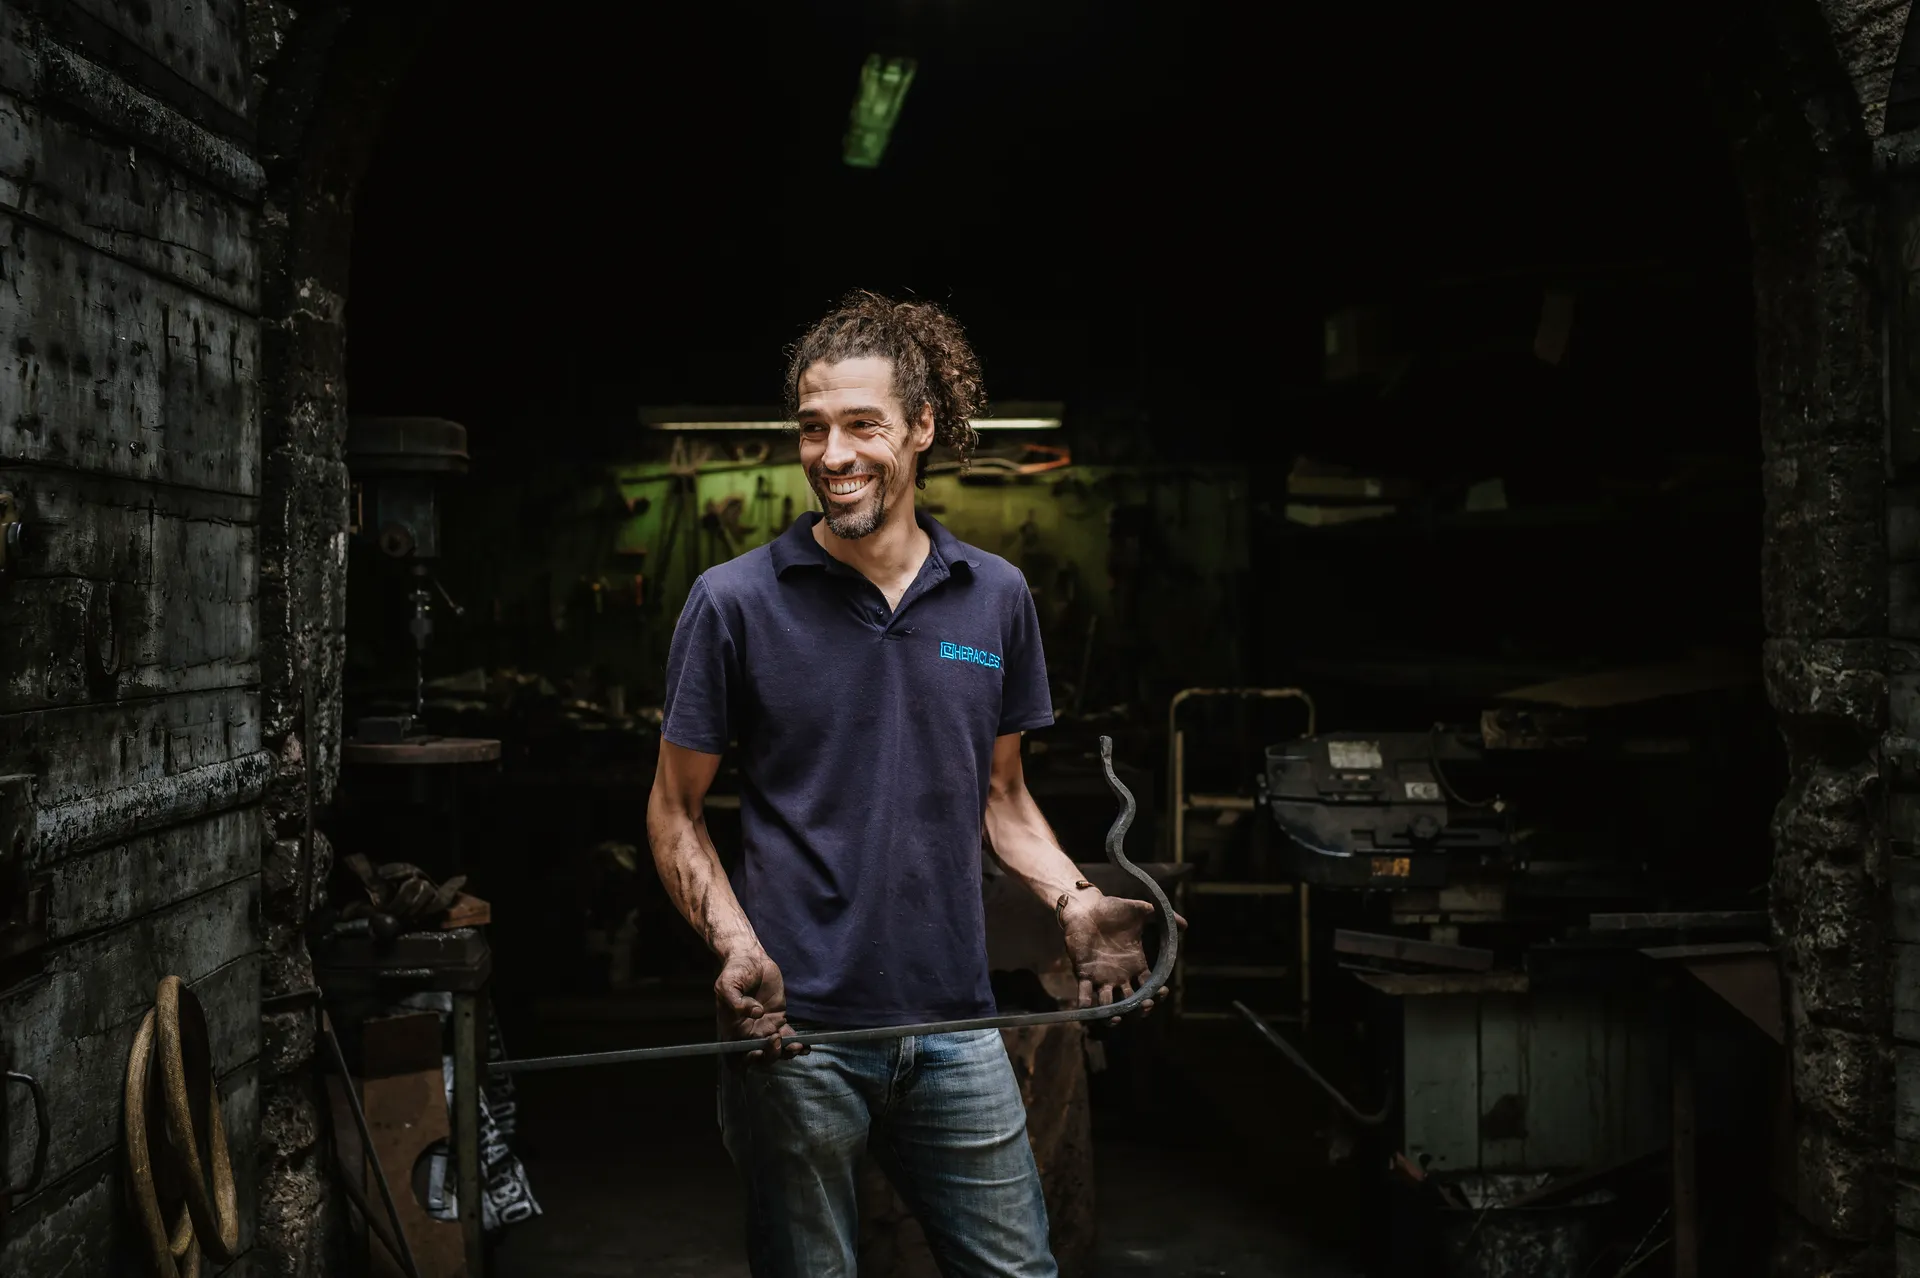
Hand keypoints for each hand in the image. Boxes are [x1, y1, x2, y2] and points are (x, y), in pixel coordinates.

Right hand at [715, 949, 807, 1064]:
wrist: (751, 959)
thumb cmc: (735, 971)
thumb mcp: (728, 983)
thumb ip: (736, 1001)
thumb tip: (756, 1013)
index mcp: (732, 1029)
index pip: (736, 1054)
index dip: (746, 1059)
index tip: (758, 1051)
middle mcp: (748, 1033)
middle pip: (760, 1056)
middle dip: (770, 1054)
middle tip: (776, 1039)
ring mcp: (765, 1028)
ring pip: (775, 1050)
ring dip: (786, 1053)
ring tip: (797, 1046)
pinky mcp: (779, 1019)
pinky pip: (787, 1036)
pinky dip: (796, 1044)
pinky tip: (805, 1046)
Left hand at [1058, 891, 1185, 1023]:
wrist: (1086, 906)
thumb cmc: (1112, 909)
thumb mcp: (1140, 911)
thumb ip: (1160, 917)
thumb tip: (1185, 925)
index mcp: (1135, 964)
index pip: (1150, 987)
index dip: (1157, 994)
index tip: (1162, 992)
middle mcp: (1120, 975)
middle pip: (1132, 1002)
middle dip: (1139, 1009)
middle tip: (1145, 1006)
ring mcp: (1101, 976)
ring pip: (1108, 1005)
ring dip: (1112, 1015)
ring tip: (1116, 1018)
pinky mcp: (1084, 973)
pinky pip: (1084, 994)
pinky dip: (1086, 1005)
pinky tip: (1088, 1010)